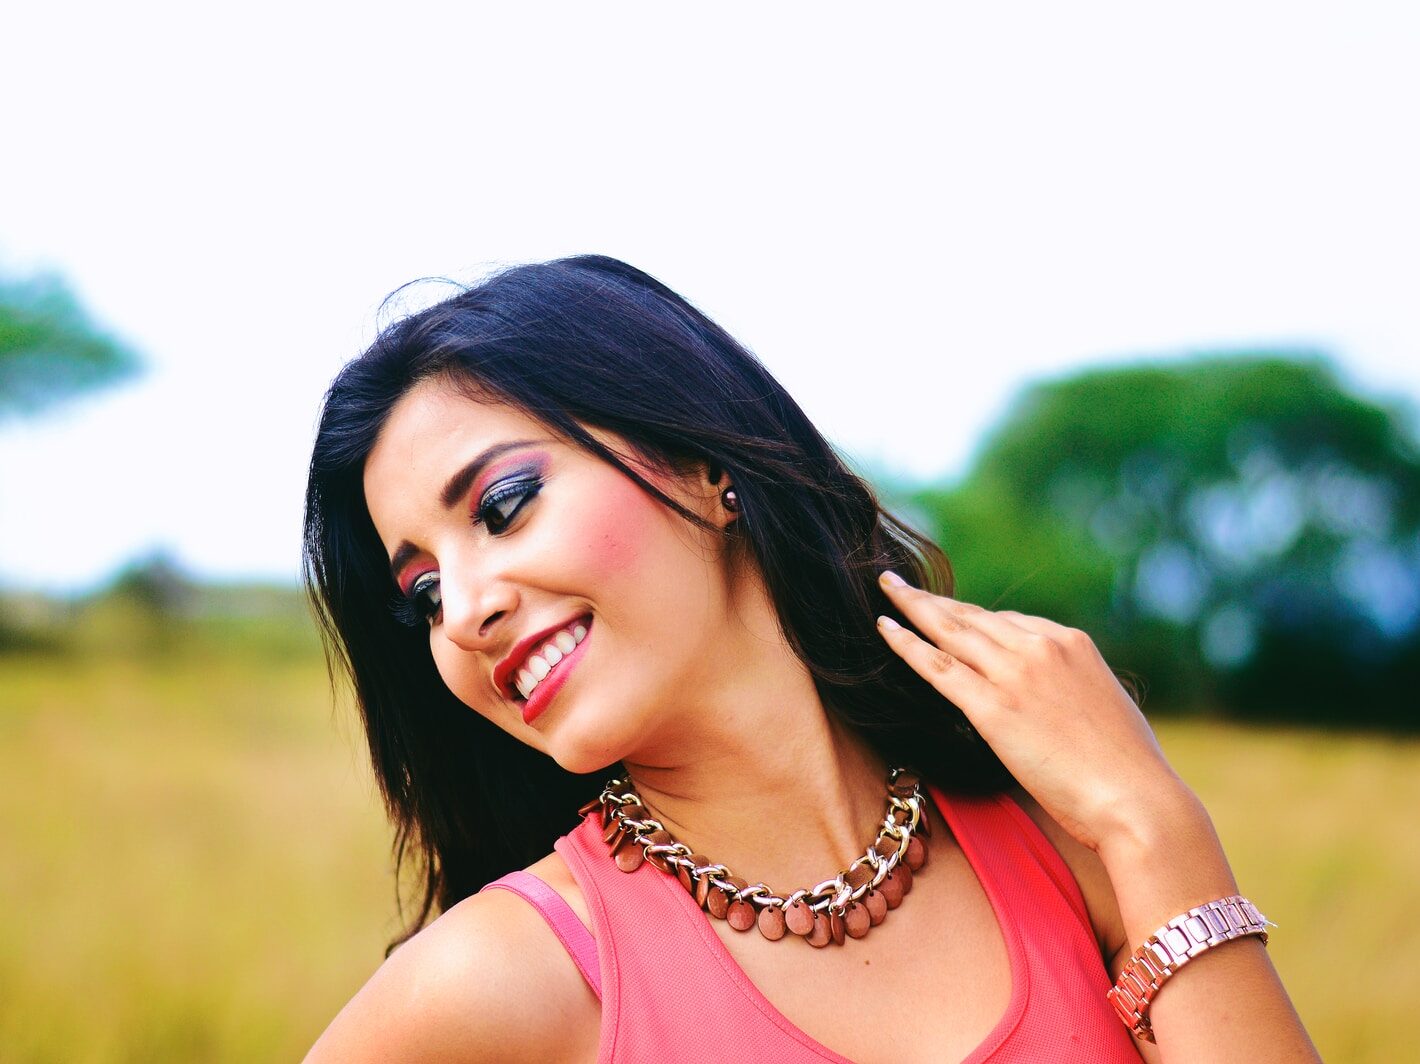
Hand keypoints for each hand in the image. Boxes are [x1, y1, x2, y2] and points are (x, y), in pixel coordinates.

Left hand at [875, 570, 1191, 854]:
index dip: (972, 618)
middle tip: (901, 584)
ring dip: (912, 606)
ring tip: (886, 589)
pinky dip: (905, 644)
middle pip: (973, 616)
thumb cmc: (1129, 771)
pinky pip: (937, 667)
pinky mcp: (993, 708)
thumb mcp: (1104, 708)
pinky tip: (884, 629)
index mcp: (1073, 643)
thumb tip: (1056, 702)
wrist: (1138, 801)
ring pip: (950, 630)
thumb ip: (1073, 691)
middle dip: (935, 600)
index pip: (1009, 621)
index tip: (948, 614)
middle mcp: (1042, 646)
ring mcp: (1015, 674)